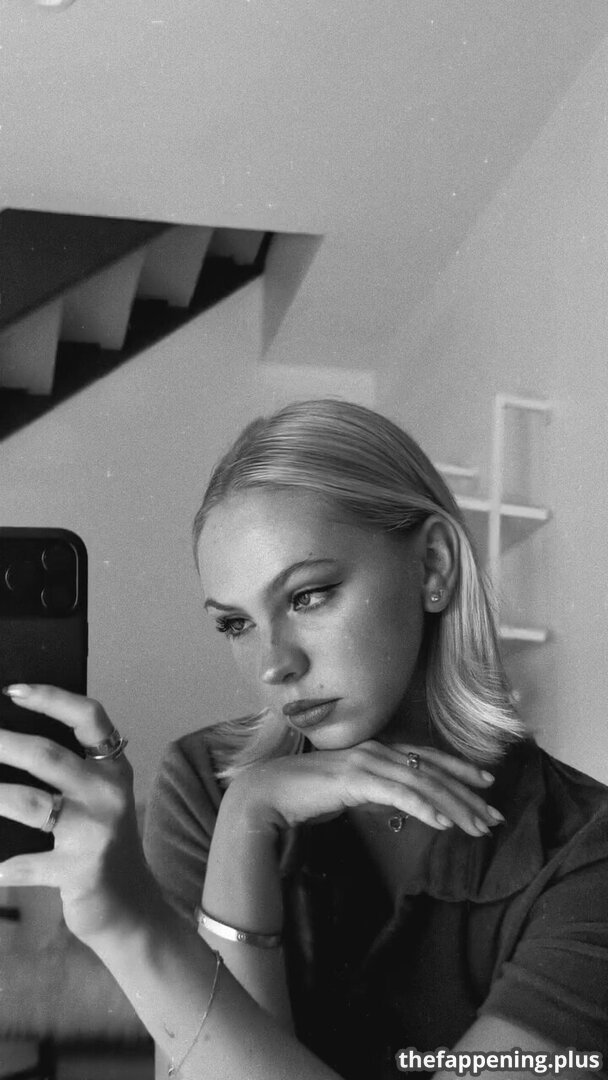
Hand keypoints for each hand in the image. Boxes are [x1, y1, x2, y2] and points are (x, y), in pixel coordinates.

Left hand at [0, 684, 151, 942]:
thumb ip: (64, 773)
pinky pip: (25, 864)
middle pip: (48, 756)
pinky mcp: (80, 871)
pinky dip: (0, 867)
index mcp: (113, 768)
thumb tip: (6, 745)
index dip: (51, 698)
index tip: (11, 690)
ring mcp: (96, 832)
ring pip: (31, 804)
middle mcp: (109, 793)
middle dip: (3, 744)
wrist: (131, 909)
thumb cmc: (100, 845)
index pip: (89, 717)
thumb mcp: (97, 801)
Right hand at [225, 741, 502, 836]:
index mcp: (375, 750)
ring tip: (478, 827)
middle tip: (495, 815)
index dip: (459, 769)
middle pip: (432, 771)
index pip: (426, 757)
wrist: (267, 794)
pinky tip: (443, 824)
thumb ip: (375, 792)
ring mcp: (366, 762)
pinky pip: (399, 794)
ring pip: (423, 782)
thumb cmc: (304, 796)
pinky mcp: (356, 780)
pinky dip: (425, 808)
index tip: (486, 786)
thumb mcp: (349, 793)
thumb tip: (399, 803)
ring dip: (454, 806)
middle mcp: (376, 750)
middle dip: (467, 794)